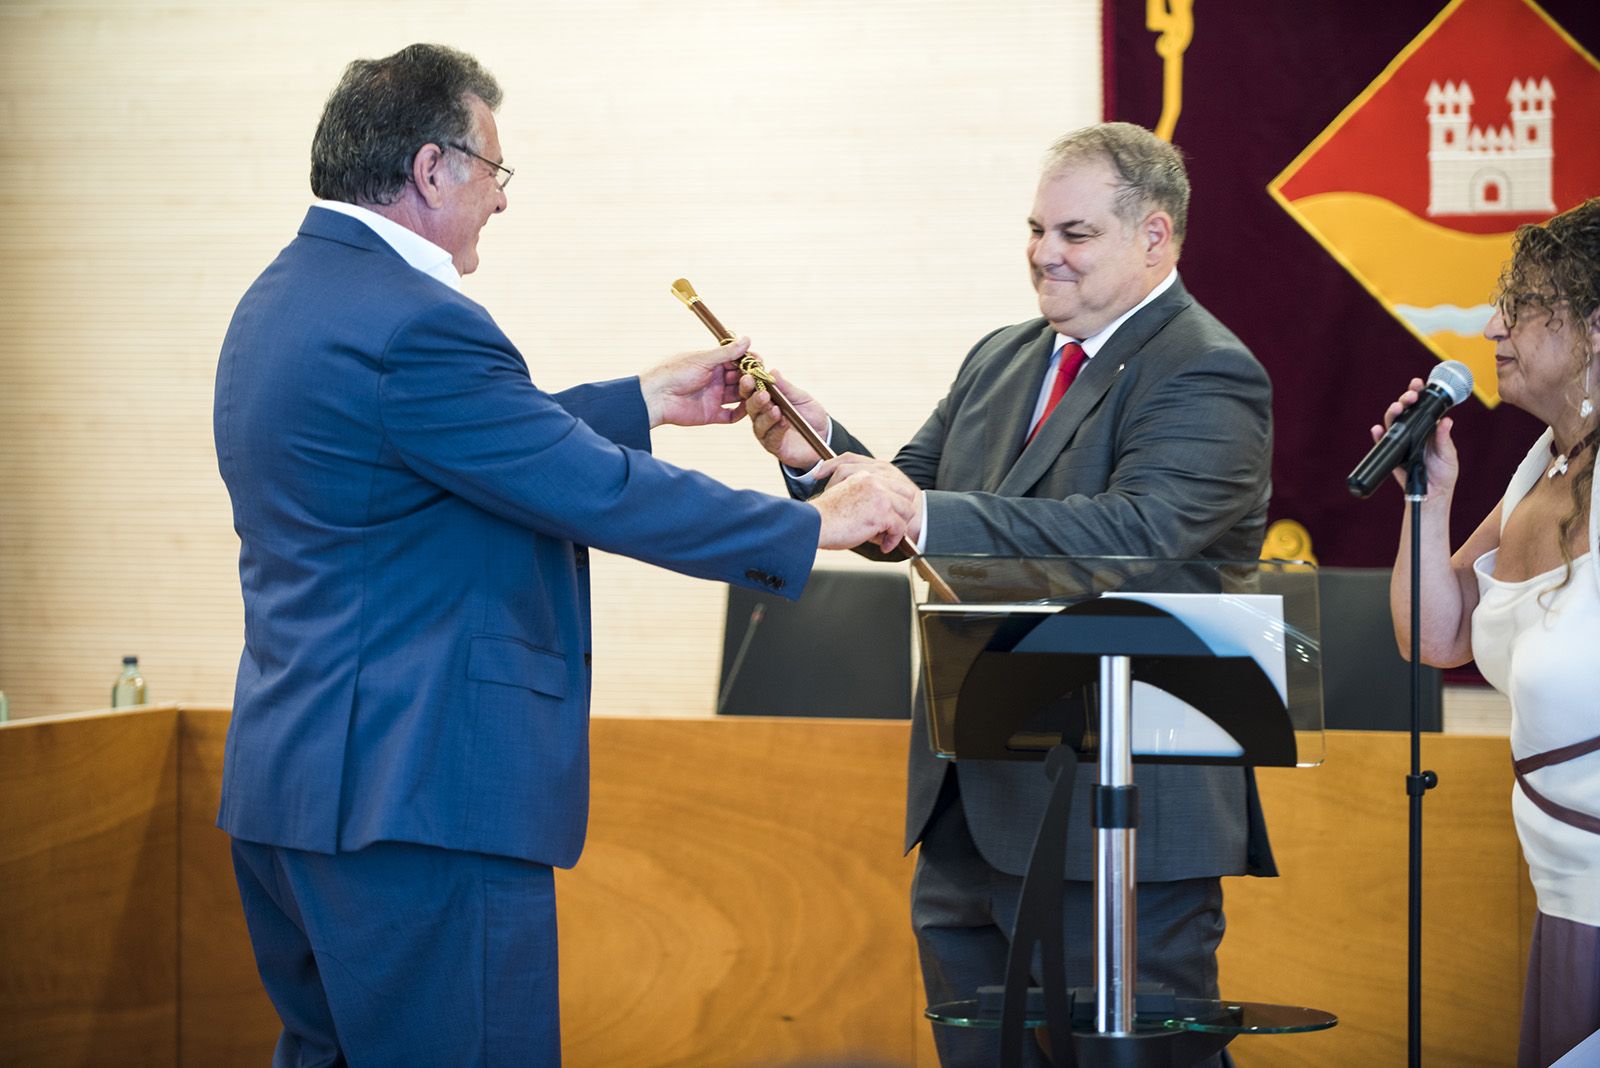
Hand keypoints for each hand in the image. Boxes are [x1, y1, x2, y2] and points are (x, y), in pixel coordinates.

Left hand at [640, 338, 750, 428]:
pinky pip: (731, 415)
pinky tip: (748, 408)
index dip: (749, 362)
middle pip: (740, 379)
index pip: (737, 361)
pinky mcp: (711, 414)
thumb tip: (747, 339)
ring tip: (756, 391)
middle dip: (751, 378)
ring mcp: (714, 397)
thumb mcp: (703, 359)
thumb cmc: (675, 372)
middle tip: (759, 378)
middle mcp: (716, 380)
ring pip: (738, 396)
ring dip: (749, 394)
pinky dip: (741, 413)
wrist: (656, 396)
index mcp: (713, 364)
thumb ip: (727, 352)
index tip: (759, 362)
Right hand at [740, 367, 830, 469]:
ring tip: (776, 409)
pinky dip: (777, 429)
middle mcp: (762, 416)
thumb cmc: (810, 415)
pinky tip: (783, 422)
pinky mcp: (774, 446)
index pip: (751, 392)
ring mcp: (766, 432)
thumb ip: (786, 388)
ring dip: (766, 416)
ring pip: (759, 424)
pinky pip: (771, 438)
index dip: (748, 385)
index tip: (748, 377)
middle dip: (755, 400)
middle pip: (751, 408)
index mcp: (766, 401)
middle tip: (763, 394)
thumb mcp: (801, 398)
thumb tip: (772, 371)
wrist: (825, 436)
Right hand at [809, 455, 921, 551]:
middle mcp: (874, 481)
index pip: (894, 482)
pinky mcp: (882, 512)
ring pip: (907, 510)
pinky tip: (883, 546)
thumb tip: (882, 515)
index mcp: (865, 475)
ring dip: (898, 527)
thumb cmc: (825, 516)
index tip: (891, 515)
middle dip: (903, 512)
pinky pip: (900, 528)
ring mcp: (880, 495)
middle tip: (893, 527)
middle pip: (907, 493)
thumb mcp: (847, 495)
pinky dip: (894, 540)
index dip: (896, 500)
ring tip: (885, 537)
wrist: (814, 523)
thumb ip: (866, 497)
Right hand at [1371, 377, 1458, 494]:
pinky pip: (1383, 444)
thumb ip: (1444, 439)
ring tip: (1397, 408)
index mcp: (1428, 430)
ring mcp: (1402, 443)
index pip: (1422, 408)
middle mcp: (1413, 433)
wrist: (1433, 494)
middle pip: (1405, 412)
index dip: (1418, 394)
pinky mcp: (1393, 455)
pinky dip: (1378, 436)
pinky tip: (1377, 430)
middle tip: (1410, 396)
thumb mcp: (1449, 455)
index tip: (1418, 384)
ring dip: (1393, 413)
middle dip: (1405, 400)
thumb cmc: (1444, 474)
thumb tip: (1446, 421)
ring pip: (1393, 424)